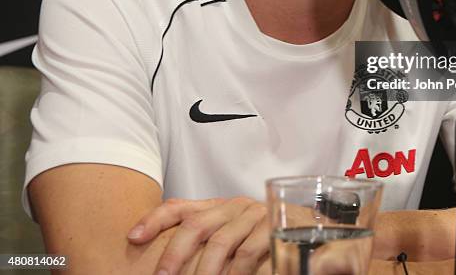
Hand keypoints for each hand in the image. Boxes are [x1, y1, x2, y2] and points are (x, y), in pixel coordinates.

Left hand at [127, 196, 269, 274]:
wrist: (305, 224)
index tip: (133, 237)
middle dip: (174, 254)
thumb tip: (159, 253)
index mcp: (217, 206)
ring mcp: (252, 215)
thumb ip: (205, 237)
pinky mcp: (272, 227)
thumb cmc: (259, 234)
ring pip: (220, 243)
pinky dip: (234, 272)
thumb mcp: (229, 232)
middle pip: (196, 225)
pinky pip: (248, 253)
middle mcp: (232, 206)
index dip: (155, 219)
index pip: (180, 206)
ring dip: (203, 271)